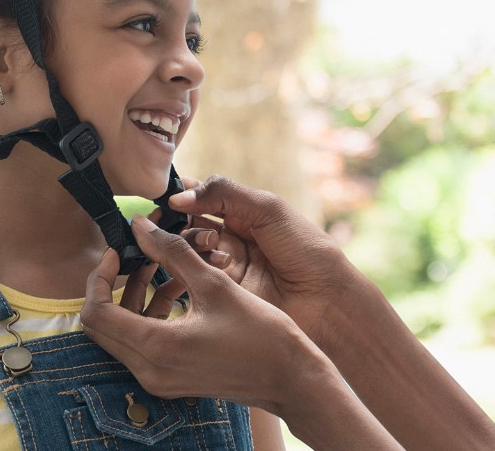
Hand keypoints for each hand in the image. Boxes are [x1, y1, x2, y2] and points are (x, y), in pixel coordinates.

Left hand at [82, 214, 326, 412]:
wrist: (290, 377)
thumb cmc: (260, 333)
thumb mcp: (214, 284)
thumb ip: (172, 252)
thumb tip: (139, 226)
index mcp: (155, 347)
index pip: (96, 312)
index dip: (98, 277)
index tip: (116, 251)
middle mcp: (148, 369)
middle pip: (102, 325)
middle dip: (111, 285)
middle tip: (132, 254)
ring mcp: (158, 378)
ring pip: (122, 332)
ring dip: (133, 296)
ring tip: (158, 263)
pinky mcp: (170, 378)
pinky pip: (142, 342)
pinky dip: (149, 313)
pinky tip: (175, 285)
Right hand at [167, 175, 357, 347]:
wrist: (326, 300)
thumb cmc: (305, 249)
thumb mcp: (267, 209)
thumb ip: (223, 194)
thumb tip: (177, 197)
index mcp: (243, 213)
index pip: (200, 197)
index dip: (181, 195)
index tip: (168, 197)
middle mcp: (229, 238)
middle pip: (186, 223)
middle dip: (177, 221)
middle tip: (172, 222)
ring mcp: (223, 266)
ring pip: (186, 249)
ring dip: (191, 243)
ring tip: (213, 246)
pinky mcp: (220, 293)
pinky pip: (193, 275)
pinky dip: (194, 266)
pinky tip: (211, 265)